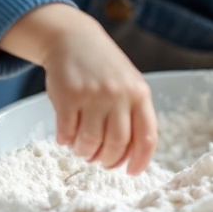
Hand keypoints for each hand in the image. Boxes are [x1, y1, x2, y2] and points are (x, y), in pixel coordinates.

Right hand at [0, 4, 156, 172]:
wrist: (74, 38)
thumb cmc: (104, 68)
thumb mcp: (128, 83)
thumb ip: (133, 113)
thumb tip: (132, 155)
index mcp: (140, 94)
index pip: (146, 137)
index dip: (140, 161)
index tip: (131, 172)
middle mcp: (119, 94)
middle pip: (117, 145)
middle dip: (107, 160)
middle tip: (99, 160)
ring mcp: (93, 95)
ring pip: (90, 143)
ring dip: (84, 153)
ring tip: (81, 148)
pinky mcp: (68, 95)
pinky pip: (67, 133)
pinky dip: (66, 141)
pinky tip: (65, 136)